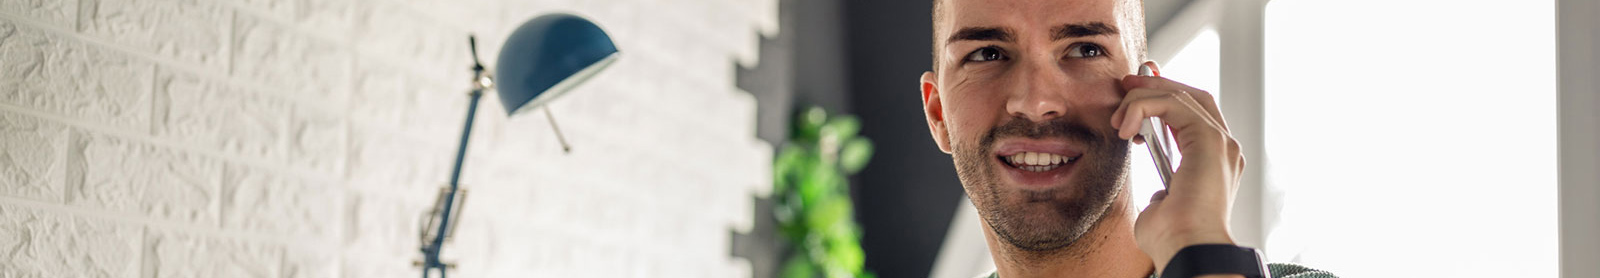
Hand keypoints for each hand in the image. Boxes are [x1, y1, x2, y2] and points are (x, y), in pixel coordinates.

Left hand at [1111, 63, 1245, 274]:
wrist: (1187, 248)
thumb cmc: (1173, 238)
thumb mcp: (1162, 208)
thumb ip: (1162, 195)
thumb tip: (1157, 195)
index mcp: (1214, 164)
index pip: (1193, 116)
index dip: (1164, 100)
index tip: (1132, 98)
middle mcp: (1224, 150)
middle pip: (1193, 97)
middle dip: (1157, 85)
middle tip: (1126, 84)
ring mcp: (1221, 143)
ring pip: (1181, 97)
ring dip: (1142, 99)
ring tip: (1118, 118)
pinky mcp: (1211, 140)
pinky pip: (1175, 104)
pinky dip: (1145, 107)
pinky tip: (1127, 127)